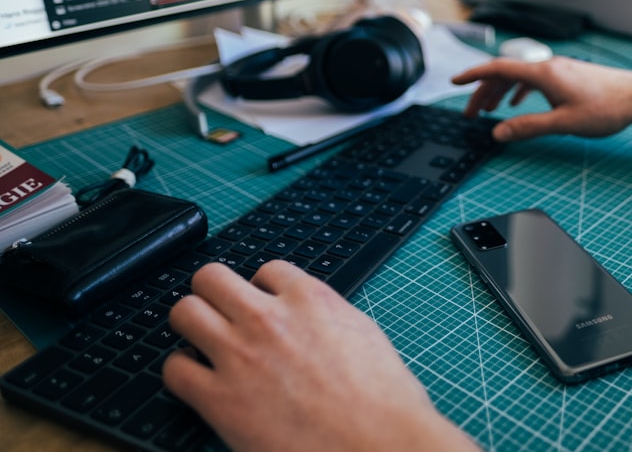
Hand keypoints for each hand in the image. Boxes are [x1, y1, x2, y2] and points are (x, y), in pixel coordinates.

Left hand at [163, 261, 476, 451]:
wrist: (378, 444)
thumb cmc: (384, 401)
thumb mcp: (363, 335)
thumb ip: (327, 317)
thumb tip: (313, 318)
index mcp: (310, 299)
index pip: (267, 269)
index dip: (263, 289)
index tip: (264, 305)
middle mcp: (269, 318)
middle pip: (212, 277)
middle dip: (214, 294)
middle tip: (222, 315)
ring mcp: (240, 355)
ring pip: (184, 312)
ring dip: (192, 325)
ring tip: (204, 344)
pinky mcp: (219, 399)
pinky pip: (174, 369)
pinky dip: (182, 373)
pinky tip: (201, 383)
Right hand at [452, 56, 631, 140]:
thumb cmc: (607, 108)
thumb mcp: (564, 123)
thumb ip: (528, 127)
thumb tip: (498, 132)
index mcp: (542, 74)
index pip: (498, 69)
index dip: (473, 76)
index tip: (454, 81)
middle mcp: (548, 66)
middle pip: (505, 74)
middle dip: (483, 92)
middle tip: (471, 114)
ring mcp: (559, 69)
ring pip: (520, 77)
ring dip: (500, 92)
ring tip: (490, 111)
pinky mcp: (568, 75)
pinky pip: (534, 79)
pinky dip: (519, 90)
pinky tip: (519, 103)